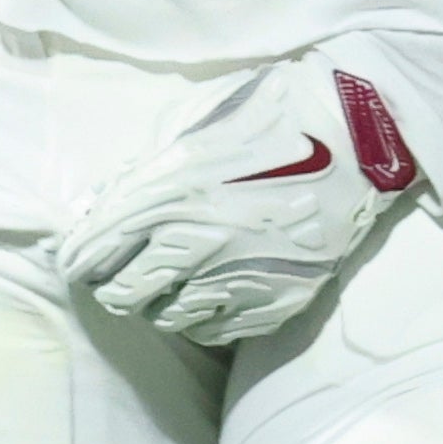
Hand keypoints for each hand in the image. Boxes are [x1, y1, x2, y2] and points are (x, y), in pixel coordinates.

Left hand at [57, 61, 421, 344]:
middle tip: (124, 271)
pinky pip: (215, 331)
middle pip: (122, 295)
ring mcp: (239, 277)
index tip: (83, 256)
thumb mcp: (195, 118)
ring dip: (160, 301)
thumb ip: (143, 163)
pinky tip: (211, 292)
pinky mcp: (276, 299)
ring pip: (166, 319)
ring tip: (174, 279)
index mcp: (168, 192)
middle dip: (115, 283)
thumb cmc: (274, 112)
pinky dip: (203, 317)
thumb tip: (102, 200)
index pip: (93, 250)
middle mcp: (197, 243)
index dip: (79, 257)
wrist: (363, 132)